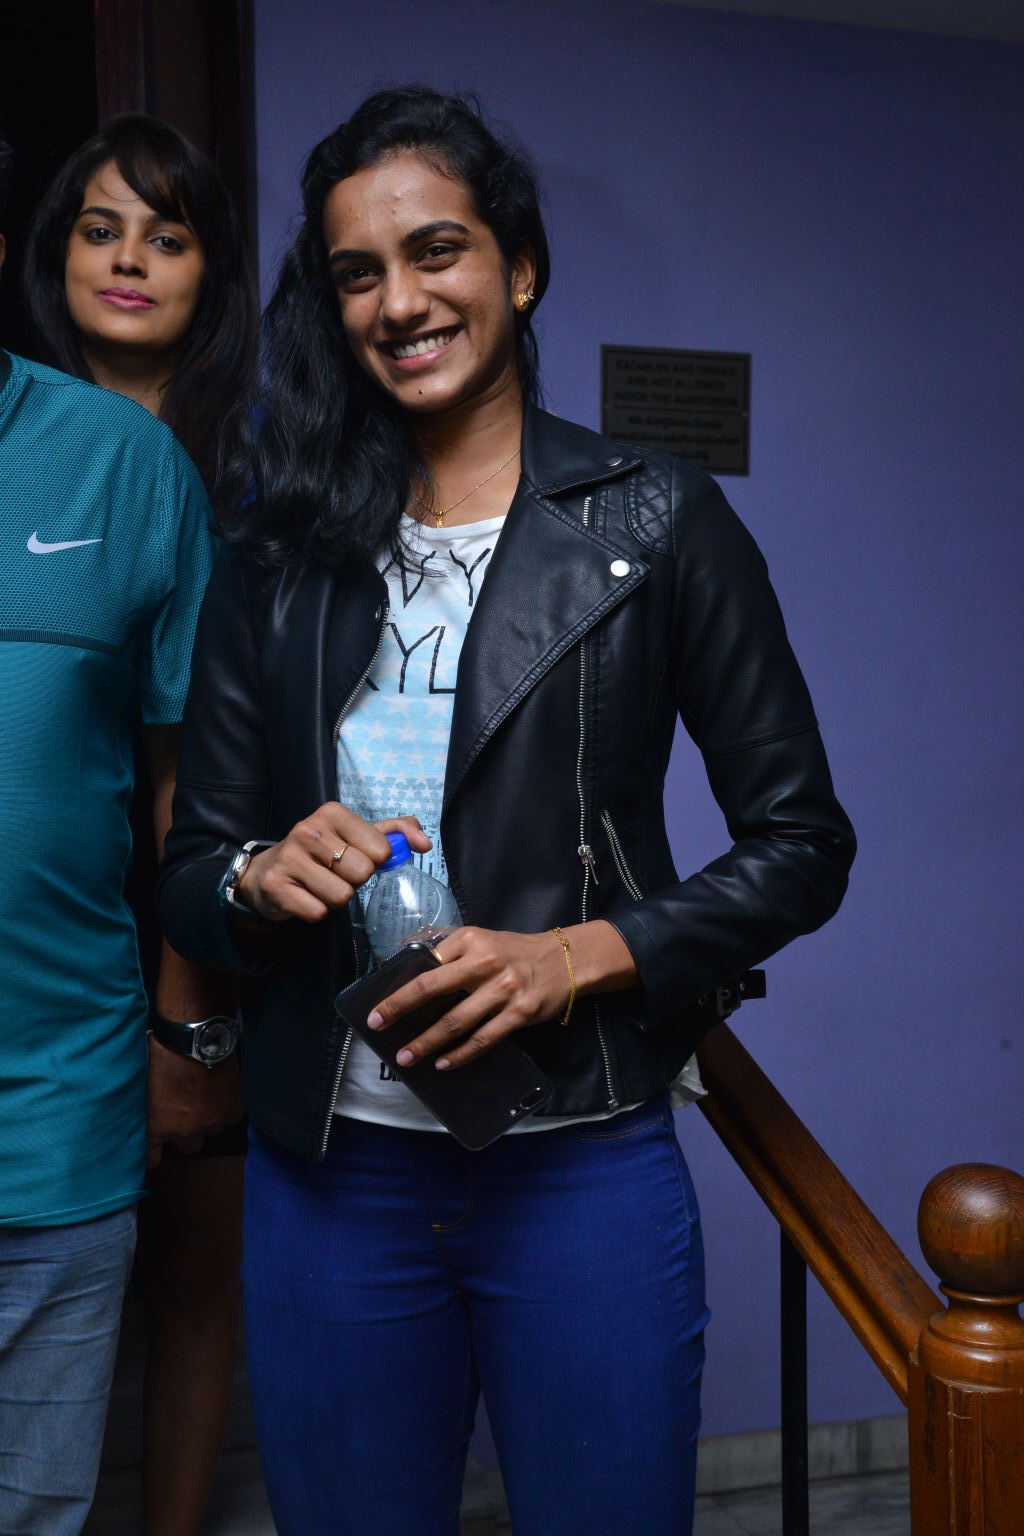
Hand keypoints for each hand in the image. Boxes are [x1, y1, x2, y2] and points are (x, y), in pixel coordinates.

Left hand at [146, 1037, 242, 1167]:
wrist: (192, 1041)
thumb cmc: (162, 1055)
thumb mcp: (145, 1086)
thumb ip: (149, 1106)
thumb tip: (150, 1107)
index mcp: (156, 1127)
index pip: (152, 1157)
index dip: (154, 1154)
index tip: (157, 1149)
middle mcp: (183, 1132)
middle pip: (189, 1147)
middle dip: (188, 1133)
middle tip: (187, 1115)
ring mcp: (209, 1123)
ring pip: (212, 1130)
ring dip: (209, 1117)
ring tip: (205, 1096)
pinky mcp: (230, 1111)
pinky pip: (230, 1117)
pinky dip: (227, 1106)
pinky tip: (222, 1092)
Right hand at [237, 803, 430, 923]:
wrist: (268, 871)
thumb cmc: (322, 853)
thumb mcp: (358, 835)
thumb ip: (396, 833)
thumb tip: (424, 843)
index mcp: (332, 813)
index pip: (380, 849)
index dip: (374, 861)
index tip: (355, 856)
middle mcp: (308, 830)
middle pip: (362, 873)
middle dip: (354, 881)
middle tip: (335, 874)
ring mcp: (289, 857)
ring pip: (341, 895)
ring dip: (336, 898)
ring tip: (319, 885)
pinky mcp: (276, 885)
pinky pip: (318, 912)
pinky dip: (316, 911)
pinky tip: (304, 896)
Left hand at [366, 926, 574, 1070]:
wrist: (565, 959)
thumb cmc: (514, 951)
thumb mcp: (480, 938)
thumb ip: (446, 946)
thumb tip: (404, 955)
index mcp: (470, 940)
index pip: (425, 964)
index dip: (399, 987)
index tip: (378, 1006)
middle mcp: (484, 962)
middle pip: (432, 988)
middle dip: (400, 1010)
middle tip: (377, 1027)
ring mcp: (504, 988)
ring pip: (456, 1021)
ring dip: (427, 1042)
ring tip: (407, 1057)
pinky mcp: (520, 1012)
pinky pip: (484, 1038)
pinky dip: (461, 1054)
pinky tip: (443, 1063)